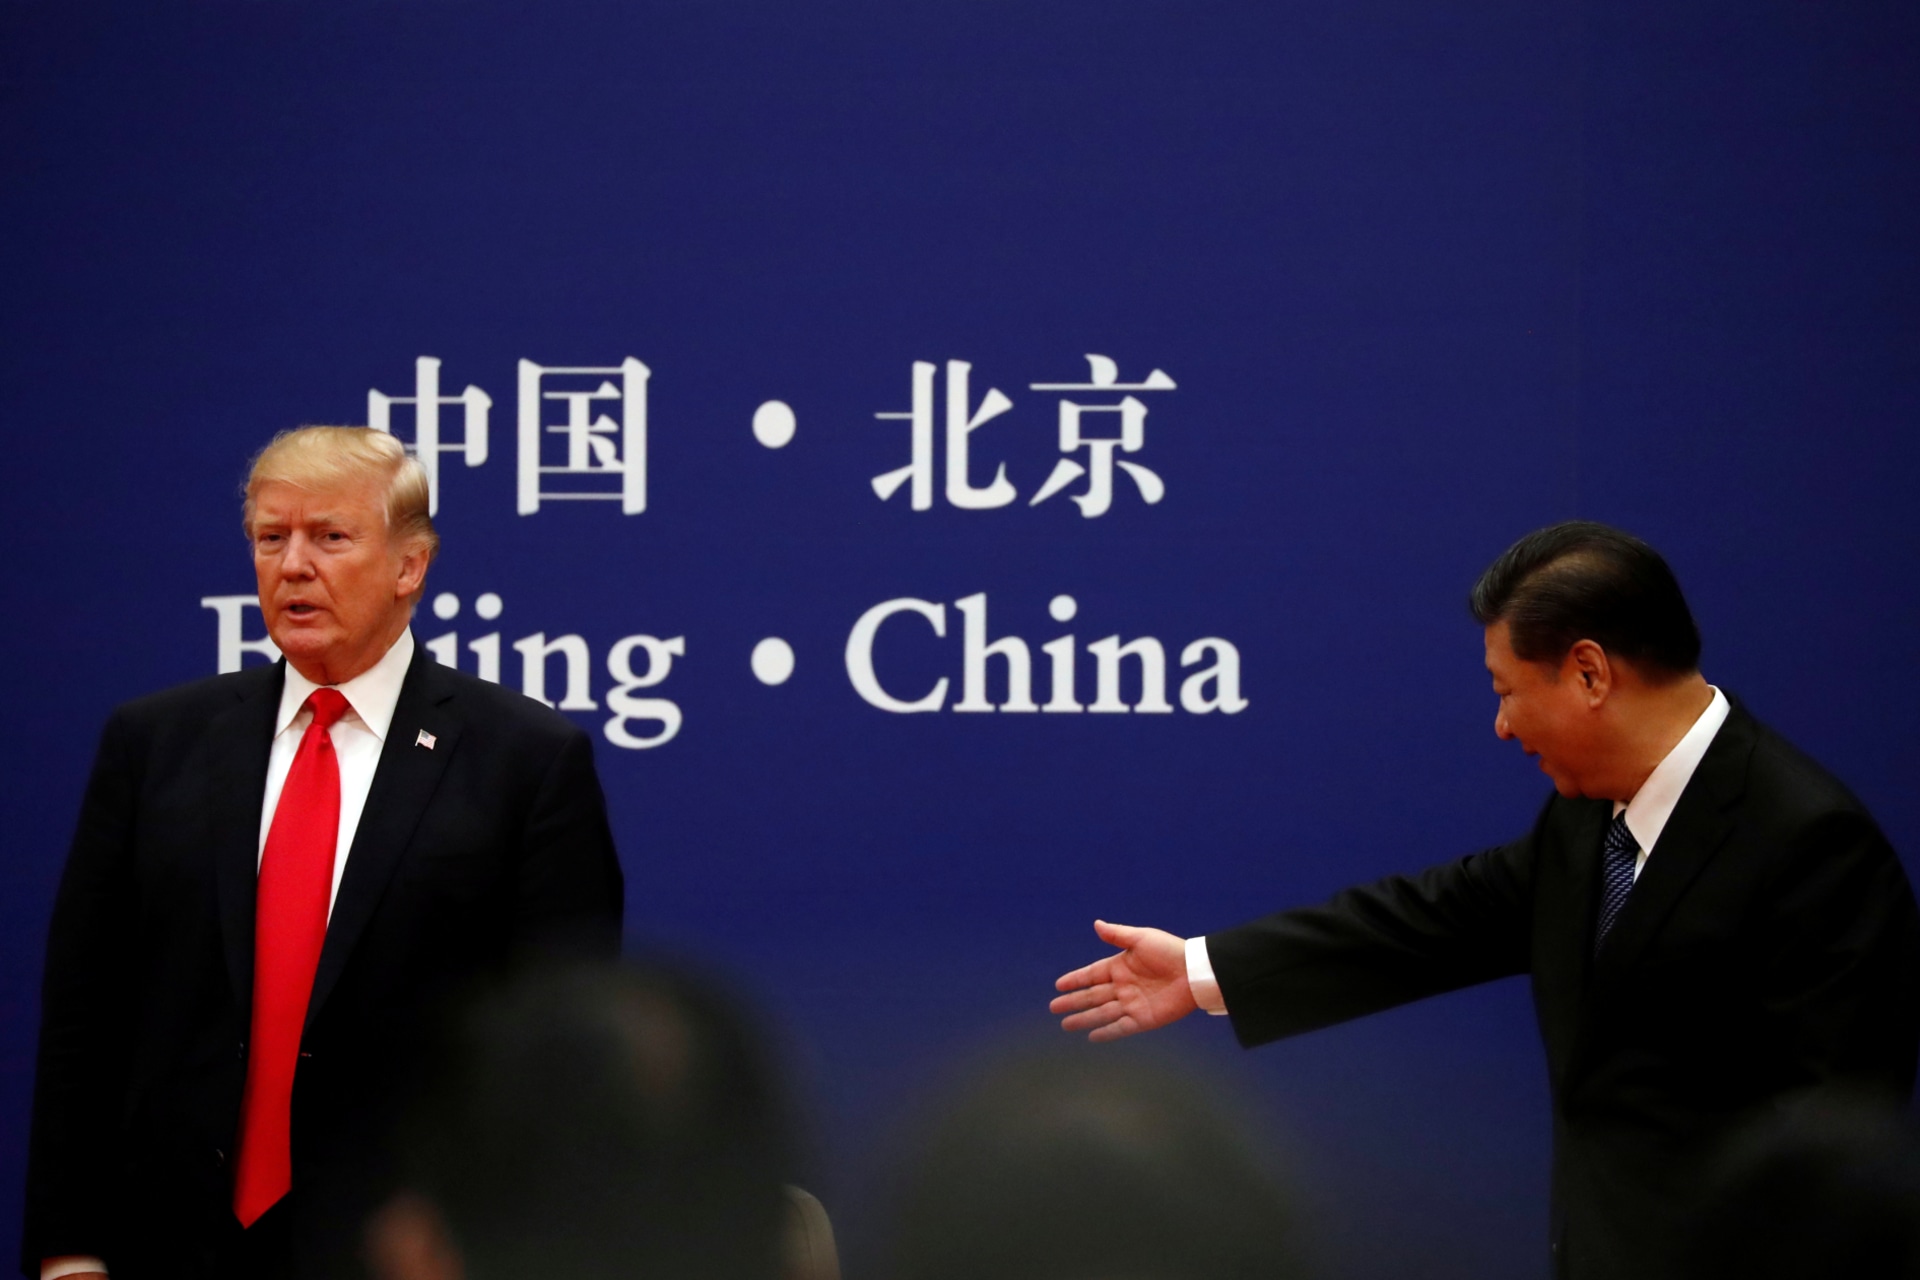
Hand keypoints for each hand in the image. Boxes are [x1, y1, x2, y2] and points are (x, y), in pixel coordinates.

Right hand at [1050, 919, 1197, 1041]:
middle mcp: (1123, 987)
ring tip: (1066, 1025)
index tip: (1058, 985)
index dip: (1076, 980)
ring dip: (1084, 1019)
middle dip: (1073, 1002)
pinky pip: (1120, 1027)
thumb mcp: (1141, 938)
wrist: (1194, 971)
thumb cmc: (1169, 951)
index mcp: (1120, 966)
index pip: (1092, 974)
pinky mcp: (1143, 1019)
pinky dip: (1106, 1032)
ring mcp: (1132, 1004)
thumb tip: (1096, 924)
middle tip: (1054, 1008)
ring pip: (1102, 1013)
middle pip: (1092, 996)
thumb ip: (1117, 935)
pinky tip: (1092, 1037)